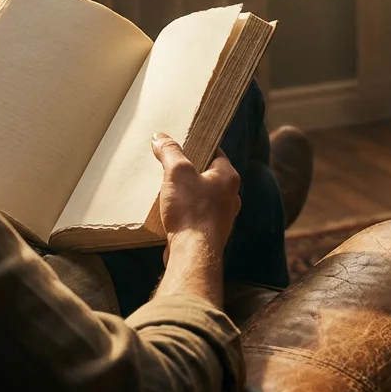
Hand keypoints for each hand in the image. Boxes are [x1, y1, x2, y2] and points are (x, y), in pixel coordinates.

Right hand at [151, 134, 240, 264]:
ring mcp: (222, 216)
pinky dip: (187, 211)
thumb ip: (169, 152)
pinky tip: (172, 212)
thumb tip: (160, 137)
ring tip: (169, 189)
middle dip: (191, 171)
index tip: (184, 142)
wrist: (193, 253)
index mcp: (228, 177)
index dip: (199, 145)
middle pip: (209, 175)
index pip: (216, 152)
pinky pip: (198, 215)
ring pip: (204, 197)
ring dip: (188, 193)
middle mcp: (230, 196)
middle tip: (172, 165)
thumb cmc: (191, 210)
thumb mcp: (177, 172)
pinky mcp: (210, 233)